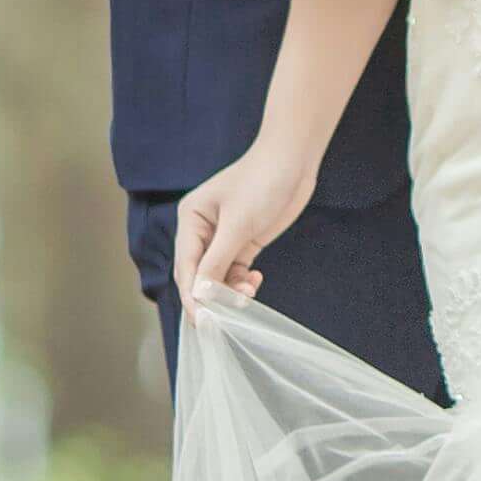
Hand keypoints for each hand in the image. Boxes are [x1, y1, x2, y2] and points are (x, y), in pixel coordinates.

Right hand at [172, 138, 317, 310]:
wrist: (295, 160)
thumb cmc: (262, 182)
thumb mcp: (238, 224)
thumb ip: (217, 262)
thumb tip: (199, 295)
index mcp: (191, 220)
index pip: (186, 267)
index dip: (192, 295)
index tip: (202, 320)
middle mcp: (203, 230)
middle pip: (199, 275)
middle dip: (212, 296)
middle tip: (226, 318)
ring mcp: (224, 237)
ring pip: (219, 277)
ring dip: (231, 290)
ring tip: (249, 293)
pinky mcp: (245, 241)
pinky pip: (236, 271)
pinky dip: (243, 281)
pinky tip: (256, 280)